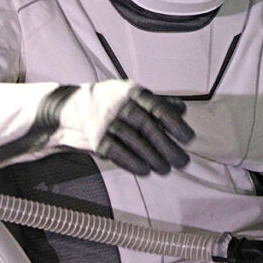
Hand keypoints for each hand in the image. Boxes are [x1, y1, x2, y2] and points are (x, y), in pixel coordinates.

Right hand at [51, 80, 194, 174]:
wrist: (73, 105)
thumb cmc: (112, 100)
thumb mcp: (133, 94)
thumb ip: (159, 101)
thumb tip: (184, 111)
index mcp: (133, 92)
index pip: (158, 108)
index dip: (175, 124)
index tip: (188, 139)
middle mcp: (120, 105)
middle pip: (148, 128)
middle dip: (167, 147)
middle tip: (182, 161)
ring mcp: (107, 122)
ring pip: (134, 142)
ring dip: (153, 159)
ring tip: (166, 169)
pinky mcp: (97, 138)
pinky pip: (118, 152)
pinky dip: (133, 163)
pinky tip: (145, 171)